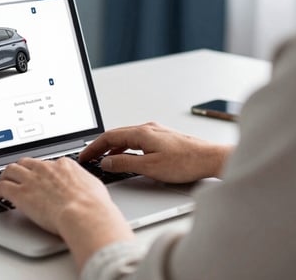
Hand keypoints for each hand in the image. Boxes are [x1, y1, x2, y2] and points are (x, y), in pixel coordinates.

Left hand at [0, 157, 133, 270]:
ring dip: (5, 177)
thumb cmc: (93, 205)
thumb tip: (85, 185)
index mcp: (63, 165)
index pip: (47, 164)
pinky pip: (1, 187)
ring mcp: (31, 179)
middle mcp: (45, 168)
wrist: (84, 213)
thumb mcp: (93, 185)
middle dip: (20, 169)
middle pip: (26, 163)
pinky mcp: (20, 193)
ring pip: (10, 170)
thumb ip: (84, 182)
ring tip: (1, 184)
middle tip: (16, 176)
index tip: (38, 177)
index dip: (40, 171)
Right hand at [79, 122, 231, 182]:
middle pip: (115, 135)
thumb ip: (124, 164)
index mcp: (142, 132)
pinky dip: (125, 149)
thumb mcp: (150, 167)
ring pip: (126, 138)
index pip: (109, 137)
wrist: (211, 159)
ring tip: (103, 161)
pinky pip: (136, 141)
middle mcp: (147, 128)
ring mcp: (155, 132)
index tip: (84, 157)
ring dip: (112, 149)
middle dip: (99, 147)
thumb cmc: (186, 162)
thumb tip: (106, 162)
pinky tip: (125, 158)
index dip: (93, 147)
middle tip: (88, 158)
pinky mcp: (162, 138)